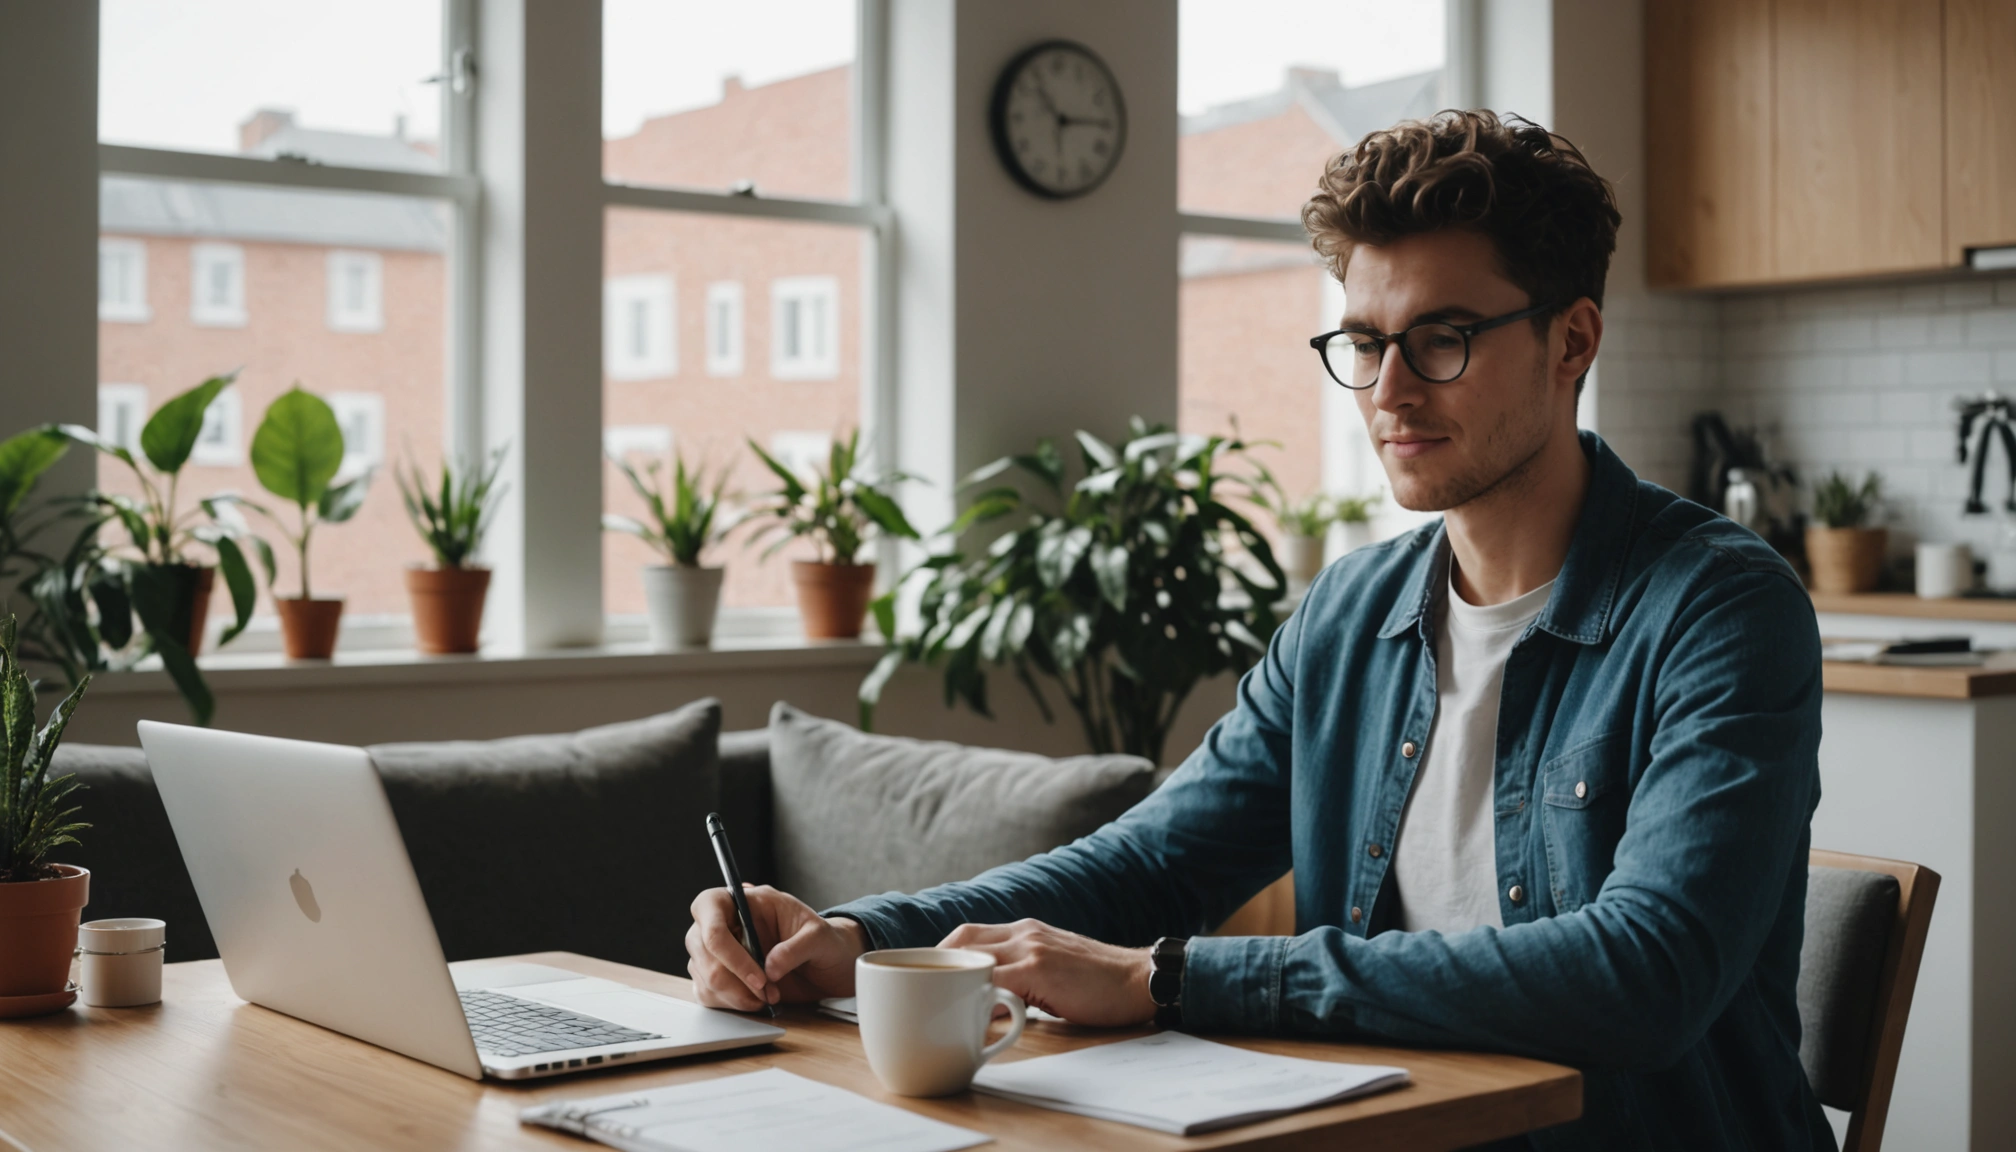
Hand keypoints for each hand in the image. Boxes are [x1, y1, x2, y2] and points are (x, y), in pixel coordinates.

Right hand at [686, 884, 866, 1010]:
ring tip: (767, 997)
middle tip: (766, 990)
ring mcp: (719, 952)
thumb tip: (770, 967)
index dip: (723, 941)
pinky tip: (754, 1002)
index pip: (709, 906)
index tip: (757, 972)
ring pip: (703, 973)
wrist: (829, 966)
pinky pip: (707, 992)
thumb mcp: (820, 937)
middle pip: (700, 945)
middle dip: (733, 976)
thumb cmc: (823, 941)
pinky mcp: (721, 977)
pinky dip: (730, 1004)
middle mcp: (726, 923)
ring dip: (735, 994)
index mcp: (747, 900)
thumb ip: (796, 947)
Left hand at [939, 919, 1155, 1026]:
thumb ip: (1025, 974)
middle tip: (922, 995)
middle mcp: (1024, 932)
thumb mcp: (1056, 966)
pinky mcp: (1040, 969)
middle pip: (962, 940)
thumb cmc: (1101, 982)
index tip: (928, 979)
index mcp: (1026, 930)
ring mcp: (1031, 948)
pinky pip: (995, 985)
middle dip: (936, 966)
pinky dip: (977, 1003)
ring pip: (974, 961)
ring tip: (938, 1011)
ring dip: (952, 987)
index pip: (969, 934)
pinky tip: (970, 1024)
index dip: (943, 955)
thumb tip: (990, 1002)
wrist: (1141, 978)